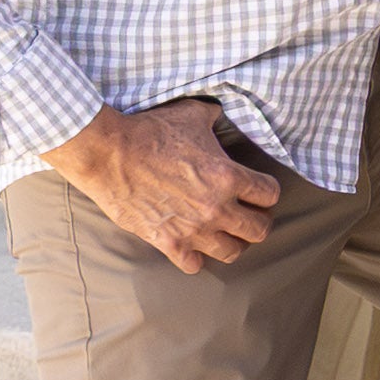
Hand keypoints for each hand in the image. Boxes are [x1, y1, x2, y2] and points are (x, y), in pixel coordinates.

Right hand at [45, 99, 277, 272]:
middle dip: (258, 221)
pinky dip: (196, 258)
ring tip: (225, 233)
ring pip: (231, 252)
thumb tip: (219, 114)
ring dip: (232, 242)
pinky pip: (194, 266)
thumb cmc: (150, 132)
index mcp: (228, 176)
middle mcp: (217, 207)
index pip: (269, 194)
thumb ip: (214, 118)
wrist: (109, 154)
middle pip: (259, 230)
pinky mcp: (168, 243)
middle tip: (248, 214)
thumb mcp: (191, 114)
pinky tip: (192, 245)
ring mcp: (193, 229)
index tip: (258, 191)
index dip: (266, 192)